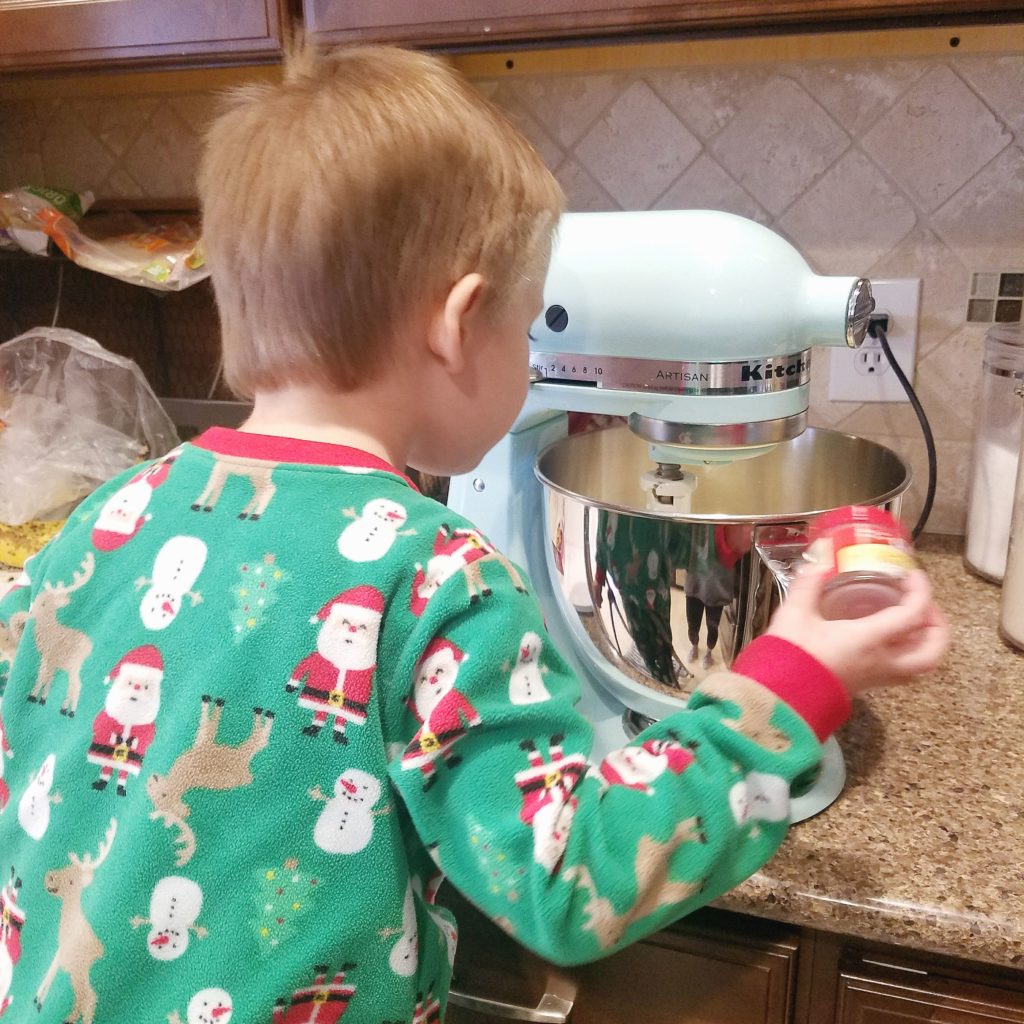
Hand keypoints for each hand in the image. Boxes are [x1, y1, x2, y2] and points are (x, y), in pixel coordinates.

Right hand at [765, 567, 949, 696]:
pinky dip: (909, 652)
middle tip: (922, 603)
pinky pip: (904, 670)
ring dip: (927, 641)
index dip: (921, 591)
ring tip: (912, 620)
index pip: (914, 615)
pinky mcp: (867, 684)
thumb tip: (822, 555)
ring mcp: (876, 676)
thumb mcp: (795, 613)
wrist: (778, 697)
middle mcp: (881, 662)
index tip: (912, 575)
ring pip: (923, 664)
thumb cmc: (788, 656)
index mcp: (869, 640)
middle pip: (933, 650)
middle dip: (937, 624)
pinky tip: (890, 637)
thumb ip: (810, 582)